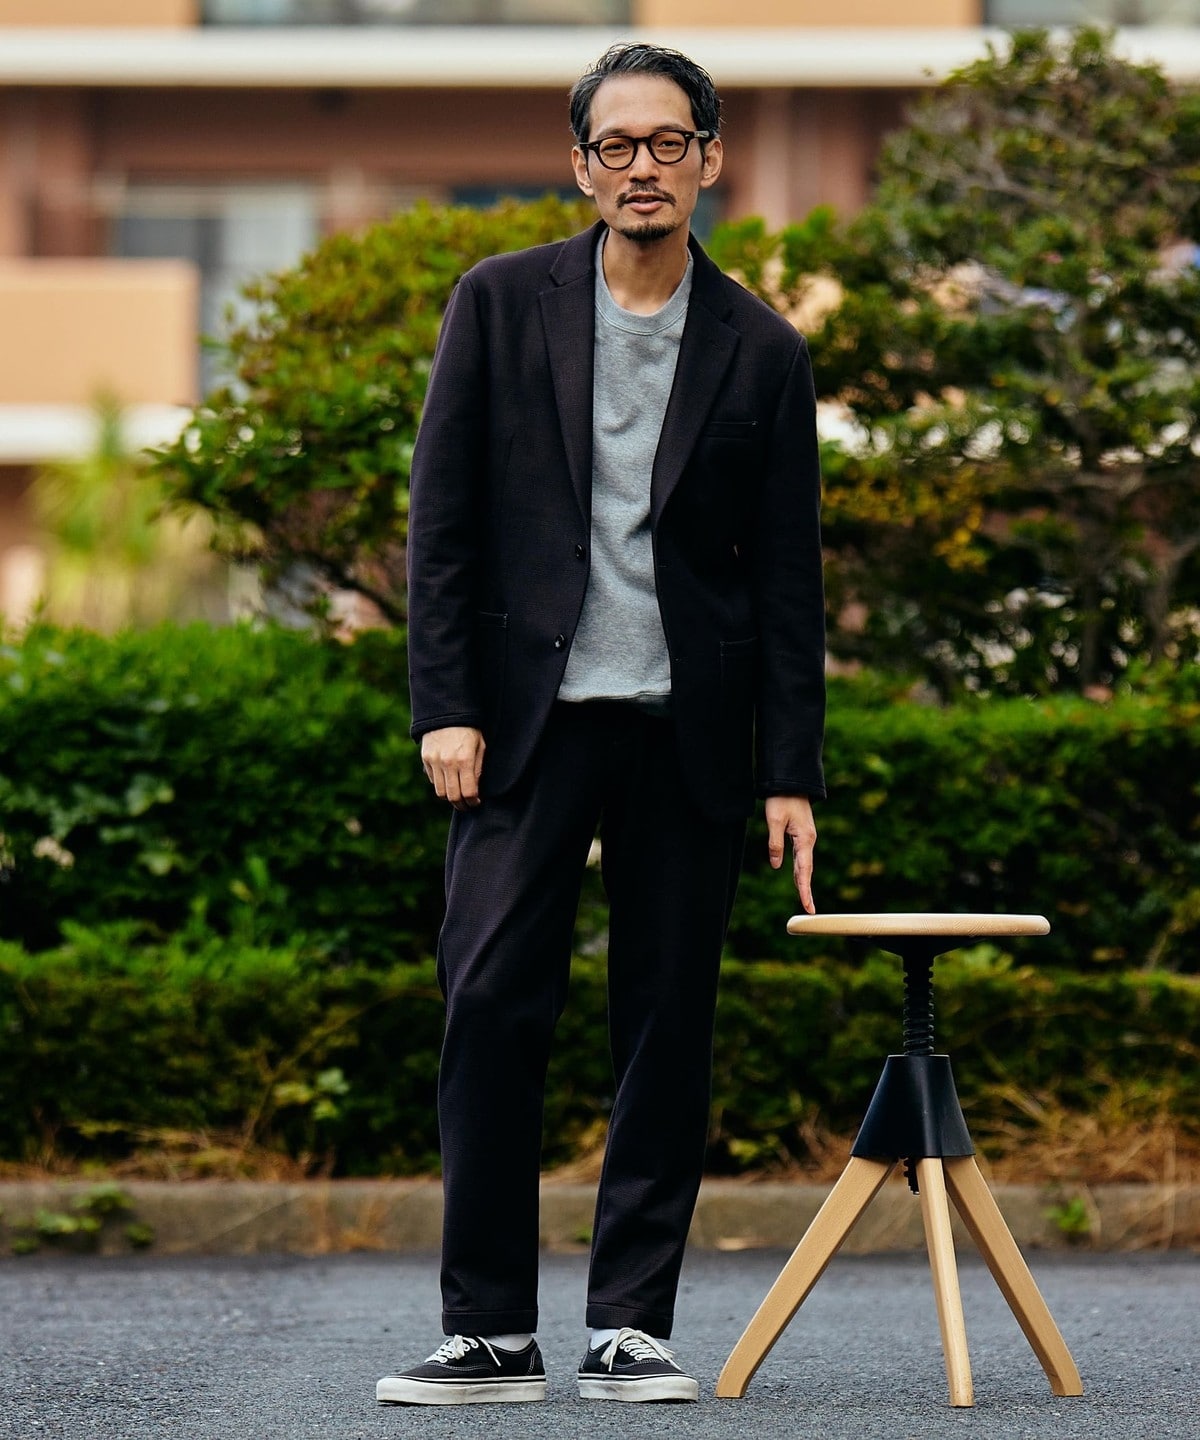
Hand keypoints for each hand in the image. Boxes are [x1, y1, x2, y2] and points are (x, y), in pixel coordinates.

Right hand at [421, 726, 485, 810]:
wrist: (447, 712)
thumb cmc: (469, 729)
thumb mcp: (480, 746)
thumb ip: (478, 768)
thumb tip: (476, 789)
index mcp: (465, 759)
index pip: (468, 792)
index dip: (473, 802)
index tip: (476, 802)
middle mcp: (448, 763)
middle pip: (453, 796)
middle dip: (461, 805)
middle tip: (467, 805)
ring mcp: (435, 761)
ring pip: (440, 792)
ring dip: (450, 798)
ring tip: (458, 796)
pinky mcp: (426, 759)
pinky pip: (433, 780)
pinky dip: (440, 785)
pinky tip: (449, 781)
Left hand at [765, 794, 816, 913]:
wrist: (790, 781)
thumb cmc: (782, 799)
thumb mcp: (774, 820)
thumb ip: (775, 843)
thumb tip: (777, 866)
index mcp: (805, 839)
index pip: (804, 869)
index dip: (804, 888)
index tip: (808, 905)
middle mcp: (808, 840)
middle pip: (807, 869)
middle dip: (807, 889)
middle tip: (810, 909)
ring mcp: (806, 837)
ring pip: (805, 863)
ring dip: (804, 881)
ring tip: (805, 899)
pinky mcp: (802, 834)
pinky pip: (802, 856)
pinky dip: (801, 869)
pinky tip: (798, 877)